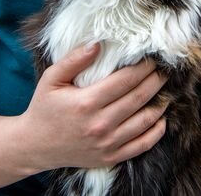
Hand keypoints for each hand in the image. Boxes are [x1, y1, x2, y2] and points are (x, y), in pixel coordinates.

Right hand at [18, 43, 167, 171]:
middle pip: (139, 98)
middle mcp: (99, 124)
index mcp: (86, 103)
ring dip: (160, 103)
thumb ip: (74, 60)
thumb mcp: (51, 79)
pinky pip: (142, 145)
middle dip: (156, 81)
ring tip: (167, 90)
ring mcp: (106, 144)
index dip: (144, 67)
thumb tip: (98, 43)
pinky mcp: (110, 157)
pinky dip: (156, 131)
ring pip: (144, 121)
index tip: (155, 58)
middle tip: (167, 70)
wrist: (34, 146)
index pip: (125, 80)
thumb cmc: (44, 108)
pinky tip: (161, 118)